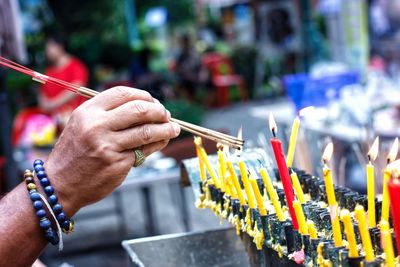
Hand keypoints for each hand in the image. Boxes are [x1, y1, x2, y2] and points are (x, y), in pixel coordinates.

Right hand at [43, 87, 179, 215]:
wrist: (60, 185)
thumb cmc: (75, 153)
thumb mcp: (82, 125)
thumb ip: (107, 113)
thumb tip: (145, 106)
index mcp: (88, 112)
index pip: (123, 93)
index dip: (144, 95)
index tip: (153, 102)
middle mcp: (97, 126)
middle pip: (140, 109)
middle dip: (159, 111)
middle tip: (166, 115)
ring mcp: (108, 146)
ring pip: (147, 131)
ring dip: (166, 128)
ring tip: (174, 128)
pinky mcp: (118, 164)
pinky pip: (145, 150)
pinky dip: (158, 144)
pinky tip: (163, 141)